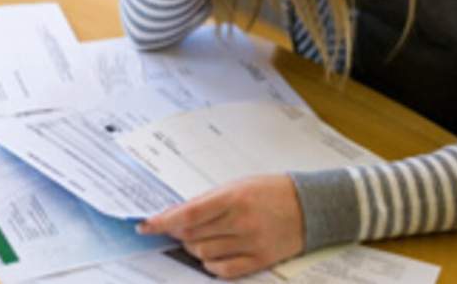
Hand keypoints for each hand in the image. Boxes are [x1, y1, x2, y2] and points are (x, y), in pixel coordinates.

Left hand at [137, 175, 304, 278]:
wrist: (310, 205)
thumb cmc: (270, 190)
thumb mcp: (237, 185)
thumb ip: (207, 201)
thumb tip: (176, 215)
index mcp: (234, 198)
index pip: (188, 214)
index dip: (162, 221)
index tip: (145, 225)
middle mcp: (241, 222)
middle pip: (192, 236)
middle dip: (177, 233)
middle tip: (174, 228)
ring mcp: (251, 243)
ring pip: (204, 253)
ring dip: (192, 247)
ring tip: (198, 238)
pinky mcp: (260, 260)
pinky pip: (224, 270)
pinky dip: (210, 264)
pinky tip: (211, 254)